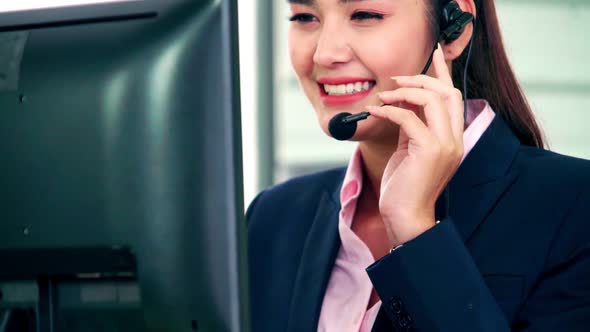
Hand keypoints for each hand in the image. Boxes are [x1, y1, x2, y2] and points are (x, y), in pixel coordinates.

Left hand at [365, 44, 464, 245]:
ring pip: (435, 100)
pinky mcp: (431, 151)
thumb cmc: (403, 186)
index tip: (435, 52)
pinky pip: (410, 118)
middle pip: (447, 93)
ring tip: (385, 95)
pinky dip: (391, 111)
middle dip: (421, 79)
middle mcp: (455, 139)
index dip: (443, 73)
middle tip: (397, 79)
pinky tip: (376, 111)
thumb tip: (402, 104)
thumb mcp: (409, 150)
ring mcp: (446, 145)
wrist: (404, 217)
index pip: (453, 97)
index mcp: (453, 138)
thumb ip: (412, 127)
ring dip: (406, 92)